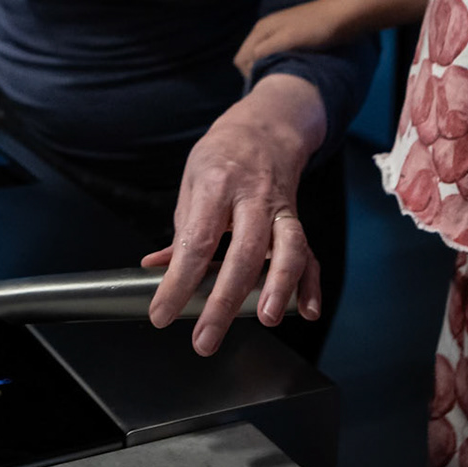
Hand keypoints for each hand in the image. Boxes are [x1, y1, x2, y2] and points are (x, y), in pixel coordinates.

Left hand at [140, 75, 325, 354]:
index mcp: (215, 186)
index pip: (196, 241)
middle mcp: (252, 197)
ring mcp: (280, 209)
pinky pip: (309, 254)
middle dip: (224, 300)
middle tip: (205, 338)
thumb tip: (156, 269)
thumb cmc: (221, 157)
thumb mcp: (191, 182)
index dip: (179, 282)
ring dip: (277, 288)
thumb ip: (181, 230)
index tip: (162, 314)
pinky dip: (311, 284)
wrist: (264, 127)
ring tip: (263, 319)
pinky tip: (306, 310)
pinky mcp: (296, 220)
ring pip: (287, 249)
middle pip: (244, 252)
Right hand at [234, 0, 344, 78]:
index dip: (249, 74)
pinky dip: (280, 63)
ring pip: (264, 56)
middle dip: (257, 72)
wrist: (343, 15)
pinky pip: (277, 54)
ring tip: (283, 79)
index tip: (267, 85)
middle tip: (274, 85)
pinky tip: (291, 69)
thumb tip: (249, 66)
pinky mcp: (292, 37)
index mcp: (261, 30)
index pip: (241, 59)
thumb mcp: (287, 40)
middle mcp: (266, 30)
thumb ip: (265, 52)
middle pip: (250, 58)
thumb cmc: (315, 28)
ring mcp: (279, 33)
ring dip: (269, 68)